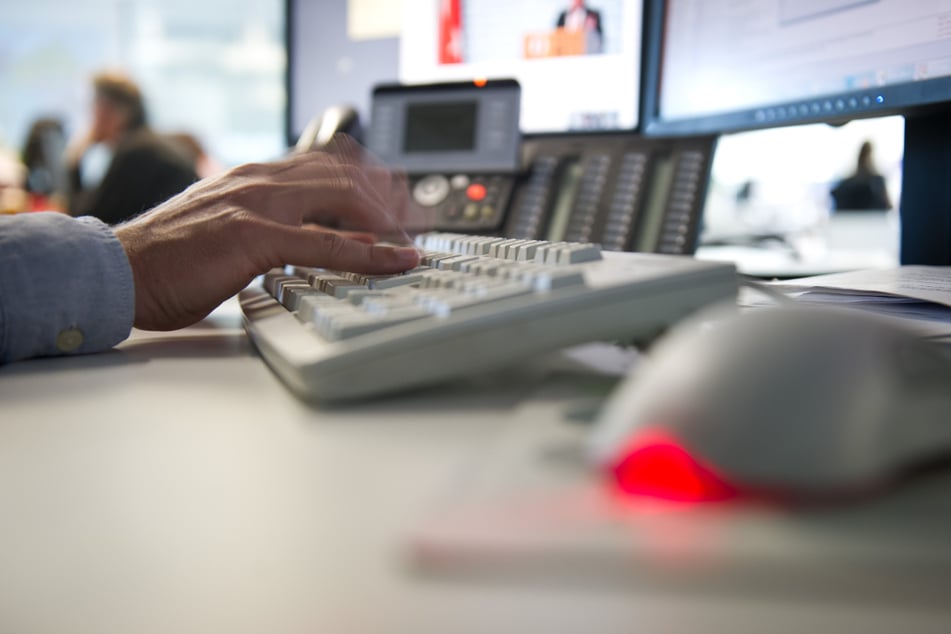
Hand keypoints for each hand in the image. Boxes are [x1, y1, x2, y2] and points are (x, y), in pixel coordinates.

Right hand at [114, 141, 421, 330]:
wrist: (120, 271)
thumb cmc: (170, 260)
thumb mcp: (234, 234)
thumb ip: (281, 230)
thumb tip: (334, 243)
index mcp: (254, 178)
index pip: (326, 164)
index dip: (370, 180)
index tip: (398, 199)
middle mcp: (260, 180)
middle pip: (344, 174)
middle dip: (388, 196)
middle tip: (417, 221)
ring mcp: (258, 204)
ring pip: (343, 197)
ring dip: (388, 217)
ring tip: (415, 237)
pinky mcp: (254, 235)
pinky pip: (327, 242)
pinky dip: (370, 252)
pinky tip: (396, 259)